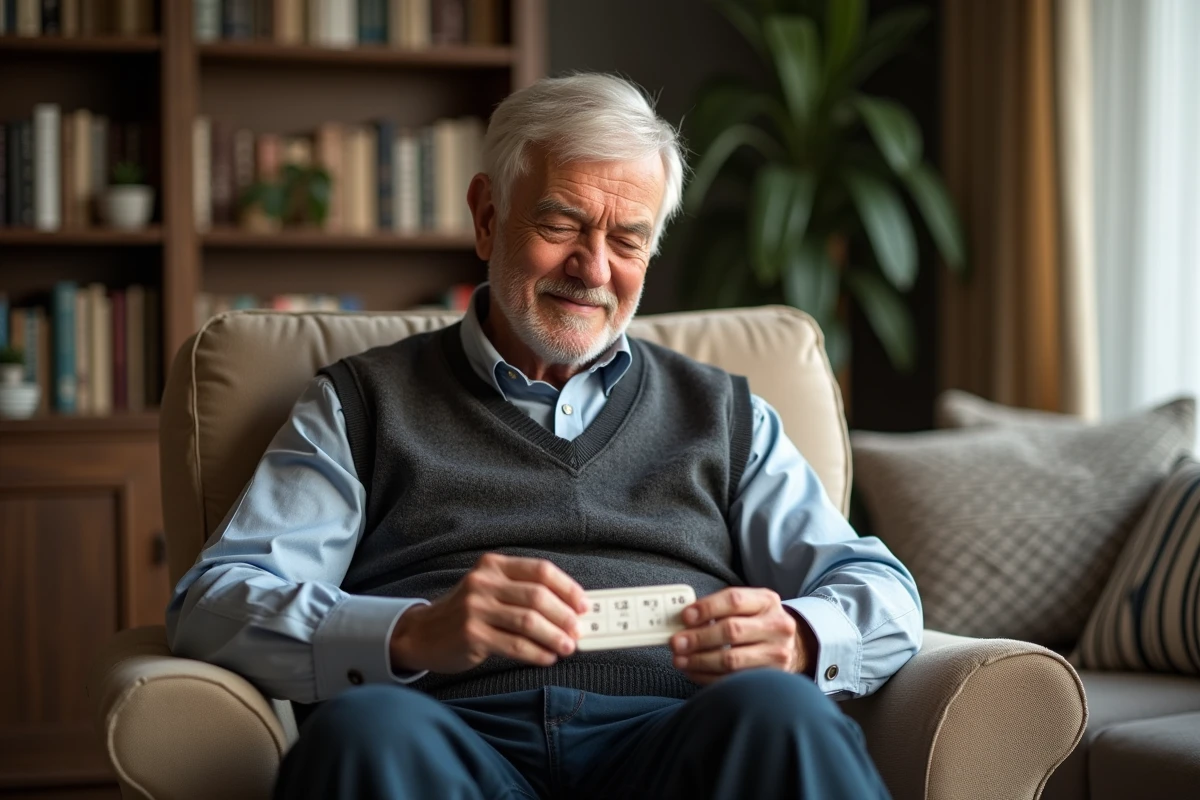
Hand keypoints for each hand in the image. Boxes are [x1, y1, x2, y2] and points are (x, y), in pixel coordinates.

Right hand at [390, 553, 588, 674]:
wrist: (421, 634)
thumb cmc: (465, 613)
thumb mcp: (490, 590)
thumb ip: (523, 594)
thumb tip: (570, 611)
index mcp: (494, 565)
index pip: (540, 570)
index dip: (567, 588)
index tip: (584, 605)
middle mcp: (484, 582)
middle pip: (537, 596)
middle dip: (565, 616)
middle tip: (579, 631)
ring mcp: (475, 608)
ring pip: (528, 622)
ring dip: (554, 637)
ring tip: (567, 647)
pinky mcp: (471, 635)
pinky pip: (514, 645)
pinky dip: (536, 653)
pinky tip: (547, 658)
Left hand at [669, 587, 817, 685]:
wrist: (790, 647)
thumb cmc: (757, 623)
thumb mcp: (747, 606)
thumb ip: (719, 609)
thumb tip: (683, 620)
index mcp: (767, 601)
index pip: (734, 600)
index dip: (707, 608)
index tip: (685, 616)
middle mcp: (777, 626)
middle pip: (732, 631)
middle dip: (698, 638)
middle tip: (676, 642)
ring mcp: (777, 654)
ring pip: (731, 660)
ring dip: (699, 661)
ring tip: (680, 660)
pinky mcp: (771, 677)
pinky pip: (733, 680)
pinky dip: (707, 677)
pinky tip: (693, 672)